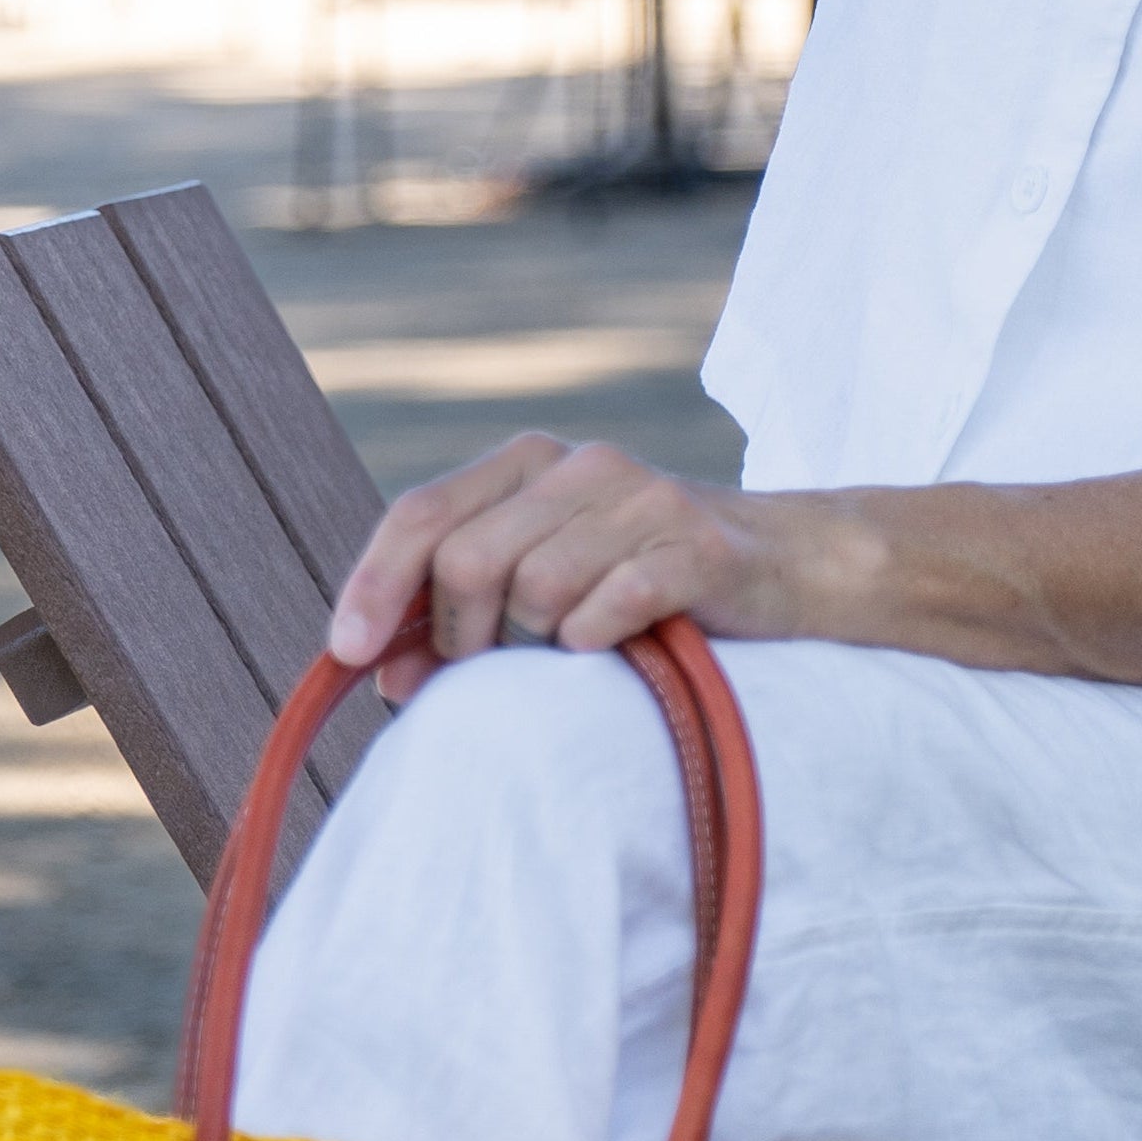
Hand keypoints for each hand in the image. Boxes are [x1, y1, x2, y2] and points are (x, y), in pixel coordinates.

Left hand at [327, 432, 832, 681]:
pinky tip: (623, 648)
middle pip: (468, 561)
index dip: (375, 586)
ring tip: (578, 654)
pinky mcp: (697, 546)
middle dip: (460, 639)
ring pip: (535, 592)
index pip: (421, 514)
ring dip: (540, 648)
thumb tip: (382, 675)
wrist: (793, 568)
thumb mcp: (552, 581)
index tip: (348, 655)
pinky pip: (608, 609)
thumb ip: (466, 612)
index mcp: (529, 463)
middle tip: (488, 677)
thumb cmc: (651, 586)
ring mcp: (643, 499)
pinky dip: (599, 644)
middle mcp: (581, 466)